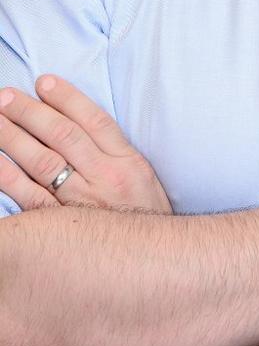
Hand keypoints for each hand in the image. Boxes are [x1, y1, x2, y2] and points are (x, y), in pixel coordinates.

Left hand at [0, 75, 171, 213]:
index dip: (68, 99)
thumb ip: (117, 155)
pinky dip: (9, 177)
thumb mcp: (144, 180)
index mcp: (128, 163)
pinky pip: (30, 198)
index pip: (95, 121)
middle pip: (64, 136)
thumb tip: (86, 129)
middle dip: (32, 113)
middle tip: (6, 96)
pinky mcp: (62, 227)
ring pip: (43, 162)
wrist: (156, 263)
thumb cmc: (145, 219)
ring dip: (14, 138)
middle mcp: (105, 178)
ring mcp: (82, 203)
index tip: (45, 82)